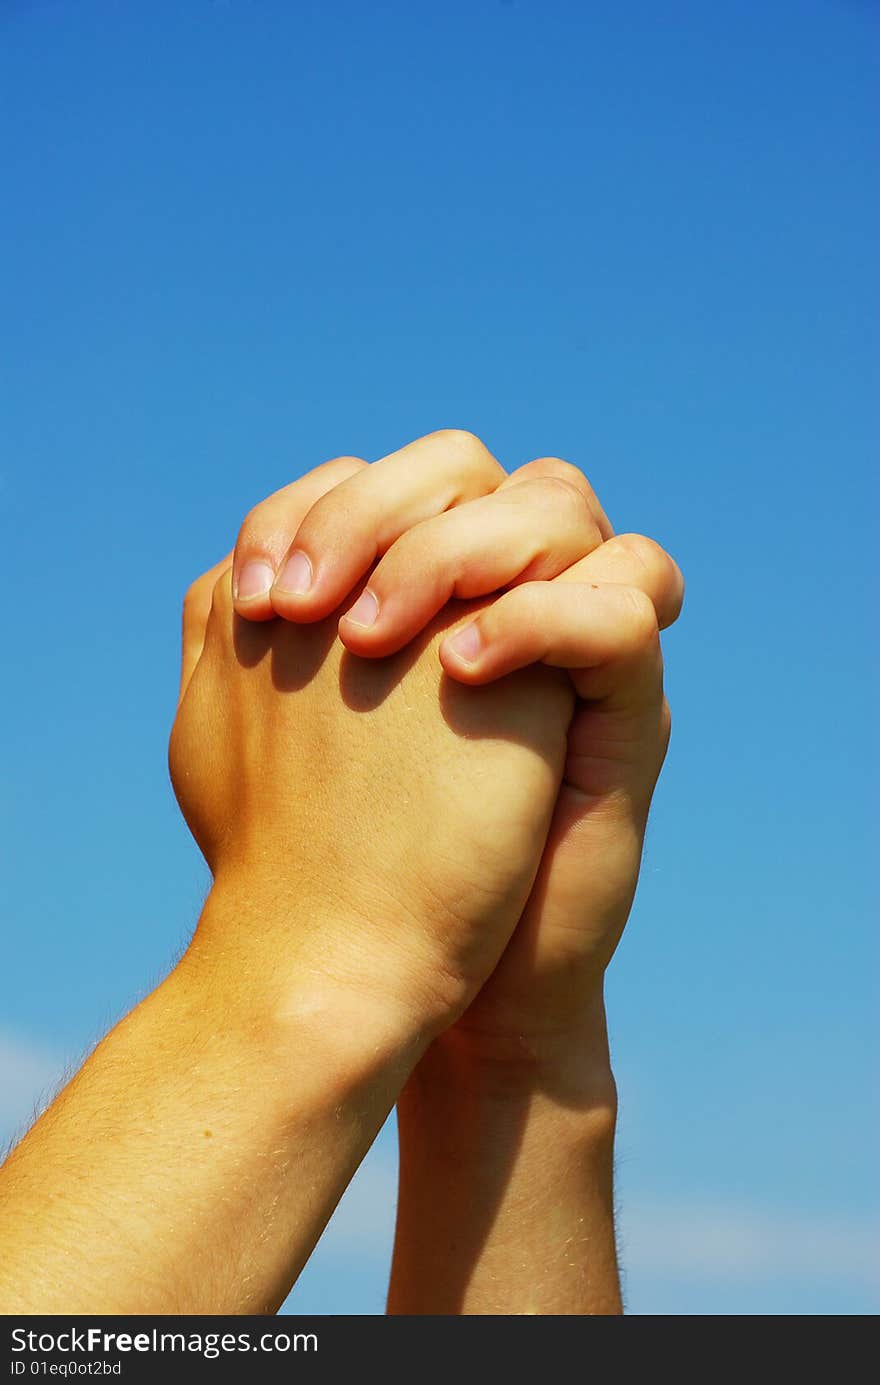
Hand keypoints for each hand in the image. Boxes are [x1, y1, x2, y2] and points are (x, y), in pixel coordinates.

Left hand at [229, 429, 682, 1074]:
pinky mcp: (634, 711)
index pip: (404, 475)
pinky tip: (455, 671)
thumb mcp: (280, 730)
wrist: (407, 970)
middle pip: (482, 470)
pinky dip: (536, 618)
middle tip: (310, 608)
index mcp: (437, 592)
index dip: (327, 504)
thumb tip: (227, 570)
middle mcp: (513, 600)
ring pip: (564, 508)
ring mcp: (577, 646)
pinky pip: (621, 611)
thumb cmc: (336, 846)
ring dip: (458, 549)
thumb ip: (267, 643)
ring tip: (371, 636)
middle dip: (383, 514)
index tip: (259, 596)